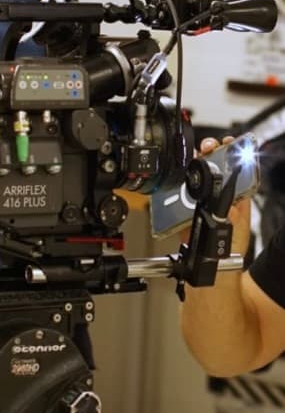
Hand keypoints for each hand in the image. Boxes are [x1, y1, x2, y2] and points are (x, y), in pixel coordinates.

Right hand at [182, 135, 251, 255]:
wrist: (213, 270)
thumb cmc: (230, 248)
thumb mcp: (238, 224)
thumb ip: (234, 209)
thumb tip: (231, 196)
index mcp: (235, 194)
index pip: (233, 165)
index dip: (230, 150)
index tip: (228, 142)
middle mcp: (217, 193)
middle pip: (211, 164)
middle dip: (209, 150)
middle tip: (208, 147)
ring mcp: (199, 199)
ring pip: (193, 173)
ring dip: (192, 162)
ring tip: (195, 156)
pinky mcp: (182, 207)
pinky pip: (176, 190)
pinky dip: (175, 181)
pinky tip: (178, 174)